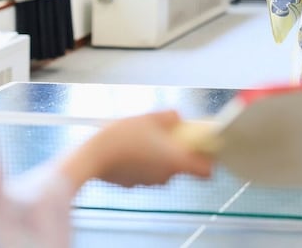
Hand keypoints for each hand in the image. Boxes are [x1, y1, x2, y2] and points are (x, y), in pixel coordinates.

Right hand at [59, 111, 213, 190]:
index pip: (206, 172)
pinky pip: (146, 171)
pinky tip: (128, 148)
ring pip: (162, 167)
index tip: (201, 147)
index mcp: (176, 161)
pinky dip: (142, 161)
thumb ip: (170, 117)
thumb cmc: (124, 137)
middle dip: (176, 149)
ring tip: (141, 137)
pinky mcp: (134, 184)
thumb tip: (177, 118)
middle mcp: (166, 176)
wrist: (93, 156)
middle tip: (163, 132)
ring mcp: (149, 182)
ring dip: (157, 154)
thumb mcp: (150, 118)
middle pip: (181, 165)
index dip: (208, 160)